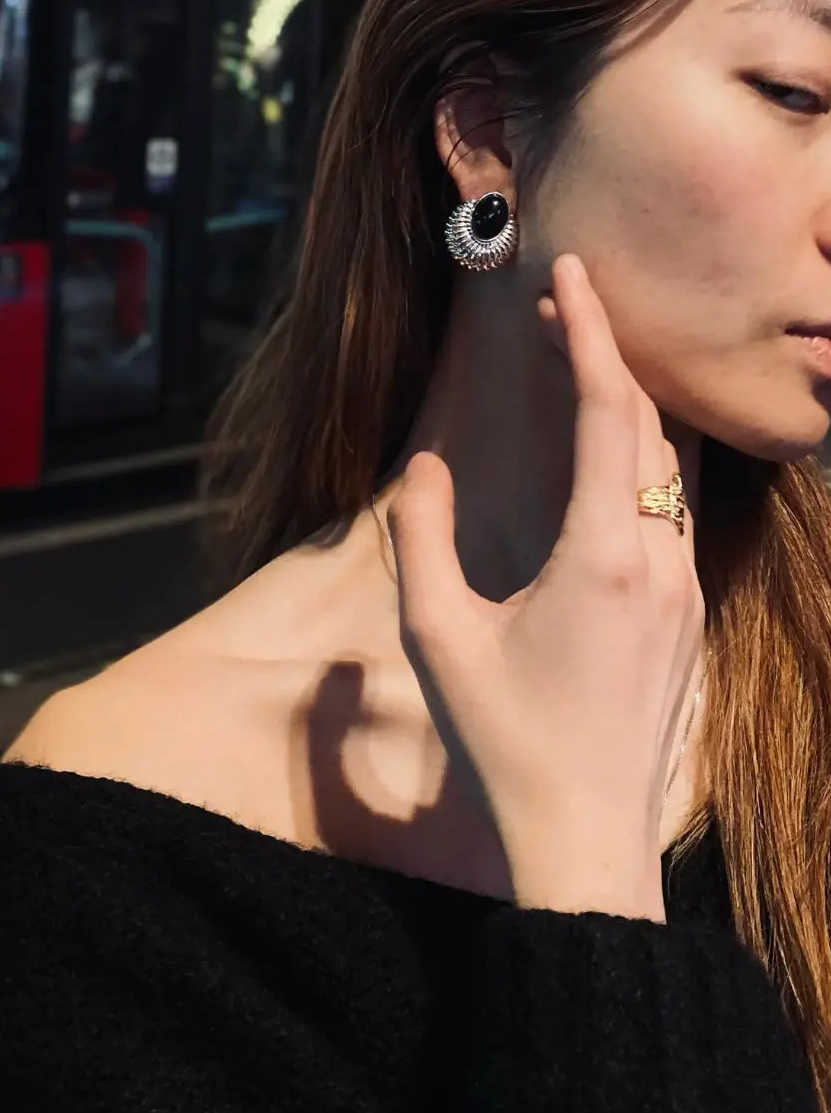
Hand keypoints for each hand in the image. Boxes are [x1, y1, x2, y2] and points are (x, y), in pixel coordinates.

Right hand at [386, 254, 703, 920]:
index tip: (570, 273)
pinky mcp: (688, 616)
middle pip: (647, 423)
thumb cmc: (505, 741)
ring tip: (585, 363)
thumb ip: (424, 539)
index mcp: (601, 555)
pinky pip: (677, 509)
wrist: (586, 839)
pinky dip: (646, 458)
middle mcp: (659, 560)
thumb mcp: (439, 637)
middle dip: (608, 352)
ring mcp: (685, 589)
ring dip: (632, 405)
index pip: (606, 410)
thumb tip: (427, 469)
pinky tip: (614, 454)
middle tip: (562, 305)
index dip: (589, 331)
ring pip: (671, 465)